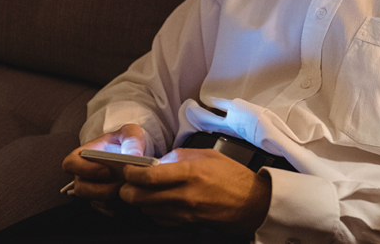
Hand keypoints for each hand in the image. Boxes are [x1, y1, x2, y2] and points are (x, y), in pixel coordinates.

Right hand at [62, 124, 147, 209]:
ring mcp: (92, 189)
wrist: (138, 153)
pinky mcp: (102, 201)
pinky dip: (118, 208)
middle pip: (80, 189)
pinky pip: (106, 211)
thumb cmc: (128, 140)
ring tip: (128, 189)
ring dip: (111, 200)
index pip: (70, 164)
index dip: (84, 169)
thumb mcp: (131, 133)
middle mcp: (84, 174)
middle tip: (120, 184)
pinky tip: (129, 198)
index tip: (107, 170)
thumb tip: (132, 156)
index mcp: (84, 154)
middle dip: (101, 190)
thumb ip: (131, 140)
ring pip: (93, 202)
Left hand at [119, 148, 271, 235]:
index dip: (131, 173)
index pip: (148, 177)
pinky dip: (153, 210)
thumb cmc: (232, 176)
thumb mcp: (207, 155)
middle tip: (127, 182)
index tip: (127, 169)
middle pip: (140, 197)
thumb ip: (180, 156)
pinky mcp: (186, 223)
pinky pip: (159, 218)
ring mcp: (184, 213)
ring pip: (146, 209)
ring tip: (142, 190)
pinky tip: (157, 201)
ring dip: (139, 200)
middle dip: (127, 190)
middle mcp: (184, 195)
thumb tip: (158, 161)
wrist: (251, 203)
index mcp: (190, 173)